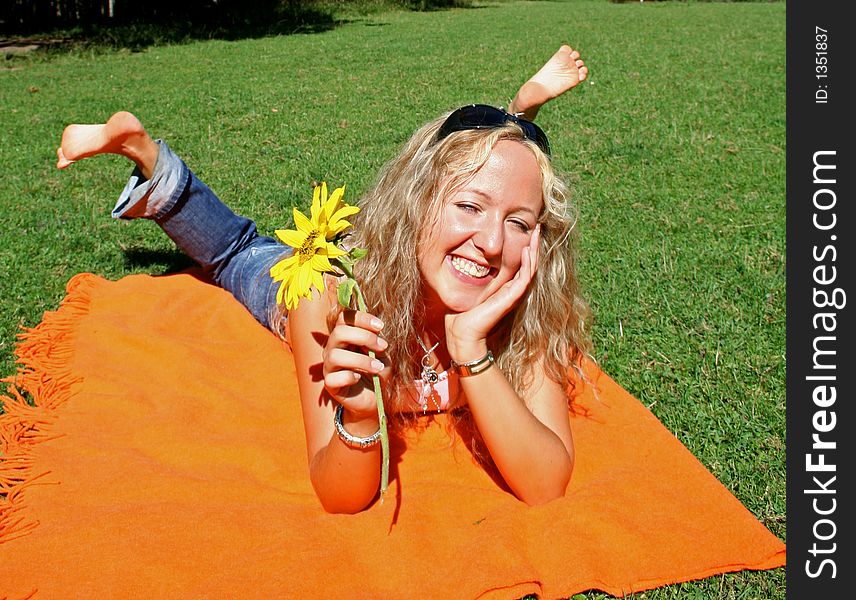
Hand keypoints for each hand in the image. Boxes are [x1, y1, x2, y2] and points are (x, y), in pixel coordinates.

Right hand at [322, 309, 389, 419]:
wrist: (377, 398)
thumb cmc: (378, 372)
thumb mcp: (382, 354)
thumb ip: (376, 342)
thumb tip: (374, 334)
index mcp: (345, 337)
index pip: (344, 318)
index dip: (361, 318)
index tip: (380, 326)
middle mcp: (333, 349)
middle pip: (339, 333)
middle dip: (364, 337)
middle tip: (383, 347)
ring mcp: (329, 367)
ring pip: (335, 355)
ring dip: (361, 360)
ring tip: (378, 367)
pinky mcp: (330, 385)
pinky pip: (334, 378)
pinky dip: (349, 377)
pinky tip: (359, 378)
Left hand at [445, 226, 540, 359]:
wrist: (462, 331)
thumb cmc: (462, 311)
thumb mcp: (468, 286)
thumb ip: (471, 273)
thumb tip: (462, 254)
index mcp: (505, 285)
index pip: (520, 262)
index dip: (525, 245)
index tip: (525, 228)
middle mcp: (512, 288)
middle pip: (529, 262)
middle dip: (533, 243)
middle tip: (537, 225)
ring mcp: (514, 293)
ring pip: (531, 267)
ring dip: (534, 249)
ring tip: (536, 232)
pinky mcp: (511, 298)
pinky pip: (524, 278)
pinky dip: (527, 264)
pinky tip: (527, 250)